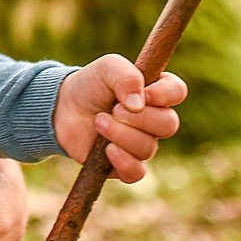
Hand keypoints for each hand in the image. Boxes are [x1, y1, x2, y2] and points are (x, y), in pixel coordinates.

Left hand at [52, 54, 186, 183]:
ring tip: (99, 122)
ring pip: (148, 147)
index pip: (177, 92)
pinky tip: (107, 150)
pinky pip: (137, 172)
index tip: (145, 93)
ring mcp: (141, 143)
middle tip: (113, 109)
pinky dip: (123, 161)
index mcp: (155, 91)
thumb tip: (139, 105)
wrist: (63, 107)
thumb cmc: (90, 84)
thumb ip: (126, 76)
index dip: (165, 94)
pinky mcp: (126, 164)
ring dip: (120, 134)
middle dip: (138, 117)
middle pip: (168, 124)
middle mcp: (154, 119)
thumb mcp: (106, 67)